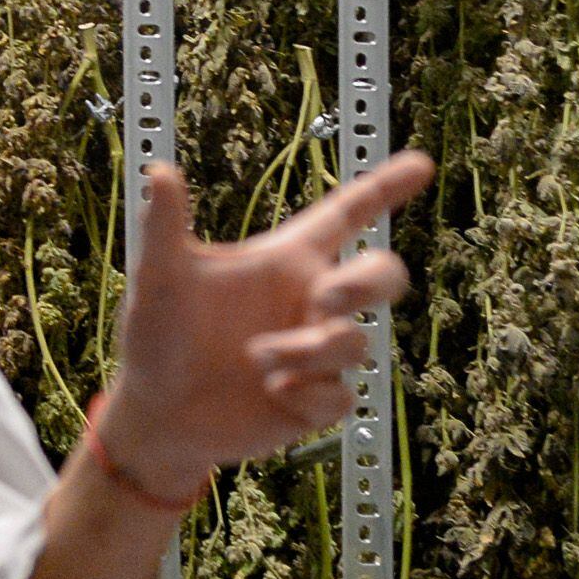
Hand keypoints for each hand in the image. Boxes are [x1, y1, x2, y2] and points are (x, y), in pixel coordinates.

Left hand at [94, 151, 431, 500]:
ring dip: (310, 350)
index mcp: (284, 261)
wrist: (156, 415)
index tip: (422, 163)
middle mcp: (309, 301)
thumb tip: (160, 169)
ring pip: (356, 342)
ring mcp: (316, 351)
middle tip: (325, 301)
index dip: (385, 187)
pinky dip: (308, 393)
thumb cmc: (156, 337)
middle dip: (369, 283)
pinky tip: (272, 392)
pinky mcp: (315, 399)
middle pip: (381, 275)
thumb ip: (165, 227)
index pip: (346, 214)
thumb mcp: (160, 279)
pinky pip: (341, 395)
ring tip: (256, 360)